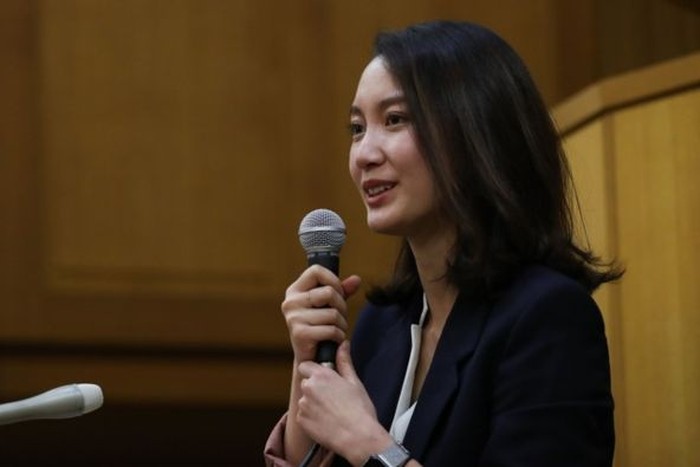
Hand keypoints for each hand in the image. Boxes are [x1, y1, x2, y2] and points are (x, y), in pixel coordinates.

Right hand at [281, 265, 360, 362]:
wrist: (310, 359)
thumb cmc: (320, 327)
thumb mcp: (330, 305)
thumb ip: (342, 291)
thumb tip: (356, 279)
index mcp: (295, 291)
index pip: (316, 270)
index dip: (333, 279)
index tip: (339, 292)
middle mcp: (290, 302)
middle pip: (329, 292)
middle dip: (342, 306)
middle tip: (340, 316)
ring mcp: (293, 318)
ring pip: (333, 313)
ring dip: (342, 324)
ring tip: (337, 329)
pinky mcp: (300, 334)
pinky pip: (331, 330)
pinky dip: (339, 336)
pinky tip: (334, 340)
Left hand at [297, 341, 392, 465]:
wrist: (358, 438)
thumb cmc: (360, 410)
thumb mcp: (354, 382)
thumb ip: (344, 361)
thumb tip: (343, 344)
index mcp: (321, 376)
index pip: (305, 365)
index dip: (314, 371)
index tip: (324, 378)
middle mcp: (309, 388)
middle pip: (306, 382)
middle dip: (315, 388)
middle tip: (332, 397)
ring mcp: (303, 406)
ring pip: (305, 400)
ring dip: (313, 403)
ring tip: (332, 412)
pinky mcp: (301, 421)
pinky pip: (304, 415)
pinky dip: (312, 418)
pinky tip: (327, 422)